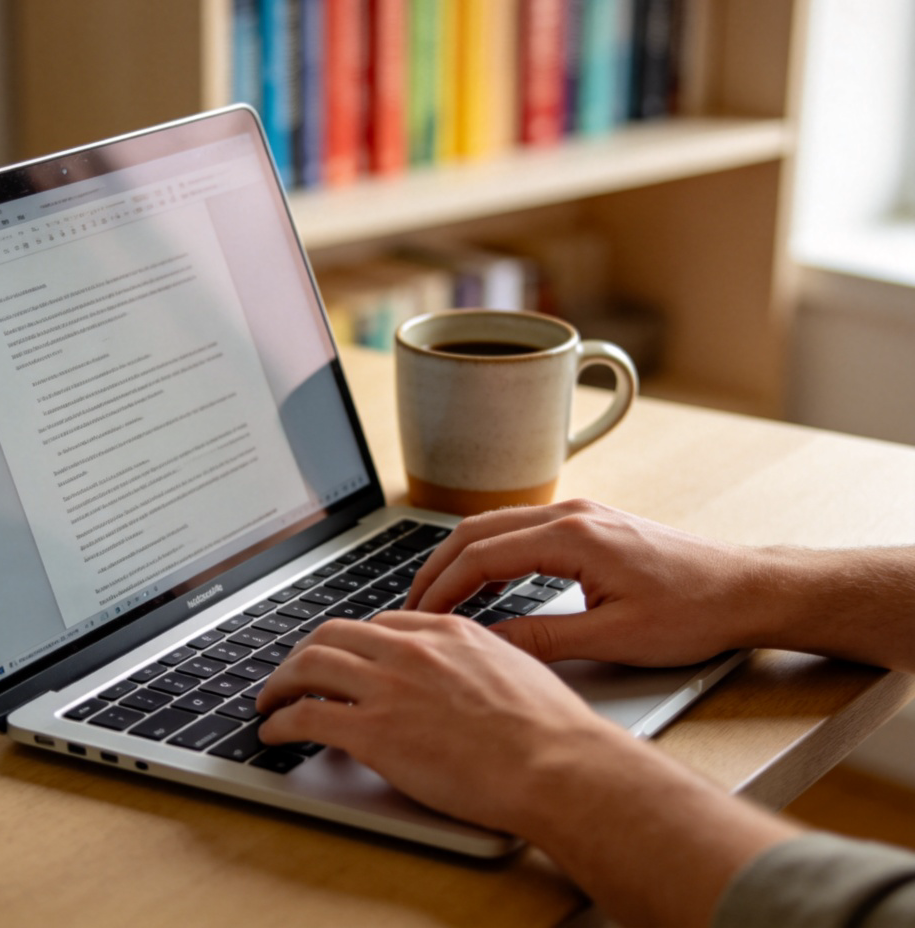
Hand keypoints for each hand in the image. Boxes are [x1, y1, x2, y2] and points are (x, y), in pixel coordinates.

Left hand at [257, 608, 793, 927]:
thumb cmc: (549, 726)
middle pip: (333, 635)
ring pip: (310, 666)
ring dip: (281, 682)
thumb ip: (477, 657)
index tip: (343, 659)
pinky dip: (281, 721)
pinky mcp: (373, 731)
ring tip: (270, 699)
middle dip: (305, 653)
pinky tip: (274, 731)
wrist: (555, 762)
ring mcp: (389, 686)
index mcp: (446, 629)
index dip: (352, 643)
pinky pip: (307, 716)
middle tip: (293, 672)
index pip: (379, 623)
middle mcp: (410, 648)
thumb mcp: (515, 666)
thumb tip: (463, 671)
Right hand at [405, 499, 768, 666]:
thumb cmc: (692, 612)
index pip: (482, 555)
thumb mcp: (614, 638)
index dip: (442, 587)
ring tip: (439, 596)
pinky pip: (522, 528)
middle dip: (438, 567)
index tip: (418, 615)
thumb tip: (487, 644)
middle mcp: (570, 513)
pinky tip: (486, 581)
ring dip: (462, 557)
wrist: (744, 588)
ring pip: (497, 524)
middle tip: (412, 605)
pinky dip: (491, 552)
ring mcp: (580, 513)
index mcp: (572, 536)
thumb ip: (543, 639)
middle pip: (478, 530)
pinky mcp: (590, 522)